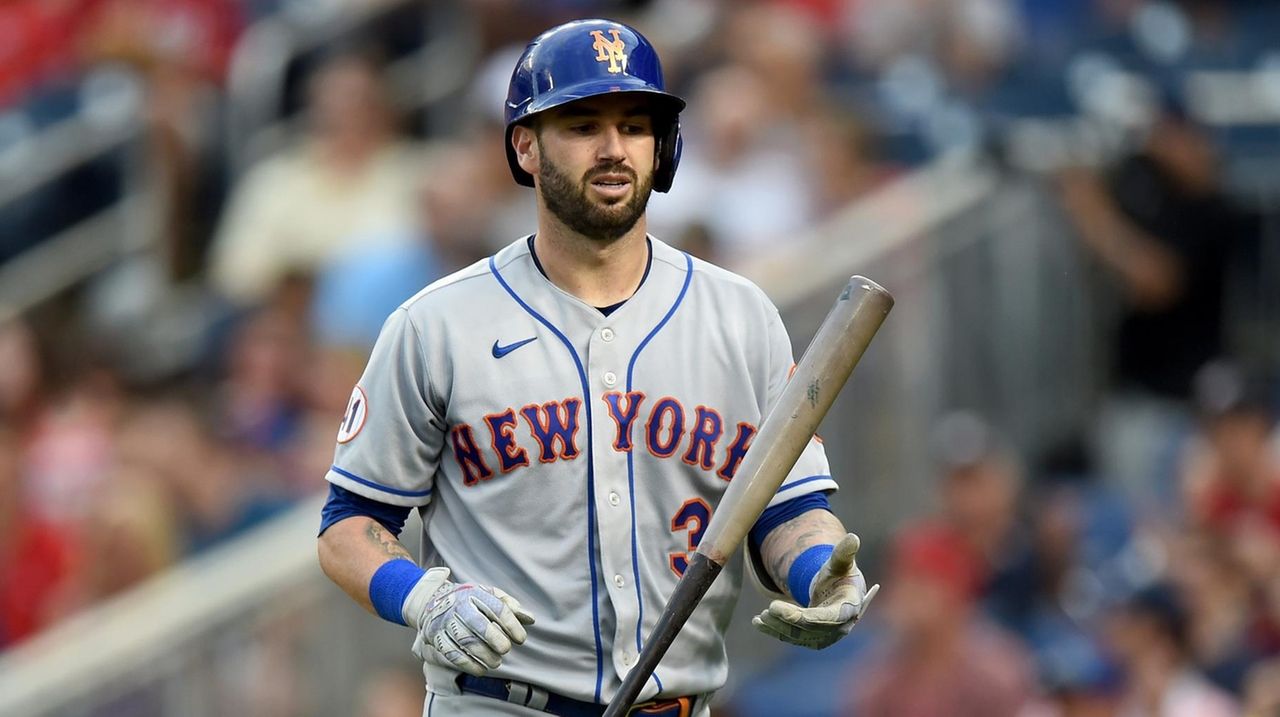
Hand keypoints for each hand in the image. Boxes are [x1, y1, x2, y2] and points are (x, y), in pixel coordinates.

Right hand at [403, 567, 535, 675]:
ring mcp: (444, 621)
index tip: (521, 639)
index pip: (496, 608)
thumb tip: (531, 619)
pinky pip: (451, 653)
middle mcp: (458, 606)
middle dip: (495, 639)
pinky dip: (468, 664)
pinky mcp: (435, 636)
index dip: (511, 624)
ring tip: (496, 662)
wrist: (432, 601)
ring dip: (483, 654)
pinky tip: (481, 669)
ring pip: (464, 640)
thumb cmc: (470, 600)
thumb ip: (510, 606)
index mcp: (475, 593)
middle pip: (478, 623)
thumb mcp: (489, 595)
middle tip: (506, 650)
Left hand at [752, 533, 877, 648]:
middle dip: (788, 621)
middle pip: (811, 629)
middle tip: (769, 609)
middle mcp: (840, 627)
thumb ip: (844, 553)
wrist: (838, 591)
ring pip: (799, 636)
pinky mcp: (813, 639)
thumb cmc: (840, 574)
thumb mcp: (841, 563)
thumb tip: (853, 537)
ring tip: (761, 617)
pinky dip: (775, 631)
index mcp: (849, 608)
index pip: (828, 618)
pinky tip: (758, 623)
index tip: (784, 611)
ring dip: (779, 627)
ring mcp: (826, 636)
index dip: (808, 617)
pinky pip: (792, 637)